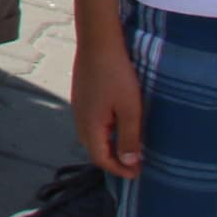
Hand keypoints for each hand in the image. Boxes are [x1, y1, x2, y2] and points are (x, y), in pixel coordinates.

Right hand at [70, 29, 144, 178]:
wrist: (98, 42)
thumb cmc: (117, 75)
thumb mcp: (130, 109)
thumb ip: (129, 137)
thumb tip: (129, 163)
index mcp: (90, 127)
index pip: (101, 159)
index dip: (119, 170)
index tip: (138, 173)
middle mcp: (80, 120)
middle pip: (94, 150)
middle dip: (113, 160)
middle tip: (135, 163)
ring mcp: (78, 107)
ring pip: (92, 136)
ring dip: (109, 145)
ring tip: (129, 145)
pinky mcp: (81, 97)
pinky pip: (91, 123)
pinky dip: (105, 131)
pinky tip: (117, 124)